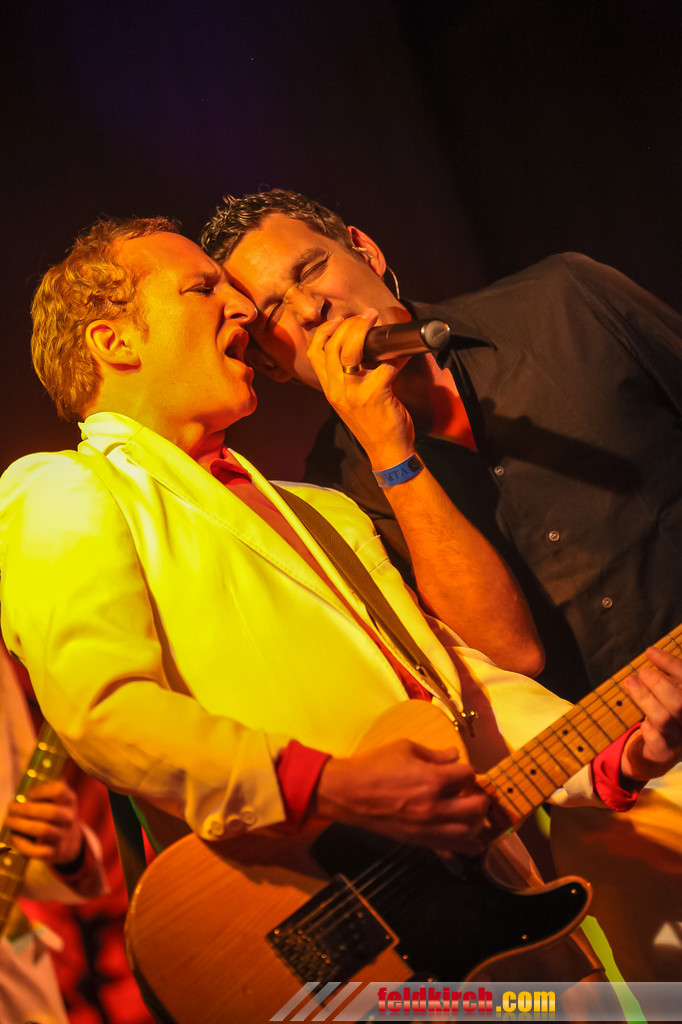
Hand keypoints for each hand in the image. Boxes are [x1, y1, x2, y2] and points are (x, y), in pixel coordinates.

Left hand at [6, 779, 84, 864]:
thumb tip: (19, 797)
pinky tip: (15, 837)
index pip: (59, 790)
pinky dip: (23, 844)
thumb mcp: (57, 801)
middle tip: (12, 807)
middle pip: (51, 812)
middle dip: (27, 809)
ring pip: (43, 830)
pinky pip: (38, 850)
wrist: (70, 841)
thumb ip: (42, 795)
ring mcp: (63, 835)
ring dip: (22, 825)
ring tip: (10, 821)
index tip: (28, 794)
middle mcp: (69, 817)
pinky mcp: (54, 852)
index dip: (41, 790)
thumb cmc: (55, 815)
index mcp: (69, 800)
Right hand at [305, 311, 415, 469]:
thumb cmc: (373, 424)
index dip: (325, 330)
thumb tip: (368, 349)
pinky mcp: (375, 395)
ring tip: (374, 319)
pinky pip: (385, 365)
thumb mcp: (351, 401)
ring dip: (362, 330)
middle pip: (331, 346)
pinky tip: (403, 353)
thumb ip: (350, 378)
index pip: (315, 352)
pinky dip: (396, 356)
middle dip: (348, 324)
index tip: (339, 320)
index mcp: (329, 389)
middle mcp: (336, 390)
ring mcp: (353, 393)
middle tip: (366, 316)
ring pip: (349, 351)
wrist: (387, 452)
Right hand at [315, 738, 491, 853]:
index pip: (468, 774)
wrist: (350, 793)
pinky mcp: (421, 841)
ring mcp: (429, 827)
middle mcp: (436, 806)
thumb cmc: (376, 765)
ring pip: (470, 832)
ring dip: (477, 821)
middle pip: (478, 807)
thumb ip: (435, 754)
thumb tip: (454, 756)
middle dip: (480, 797)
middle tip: (473, 792)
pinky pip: (454, 848)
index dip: (467, 771)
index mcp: (434, 779)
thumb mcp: (406, 748)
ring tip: (471, 812)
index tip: (461, 771)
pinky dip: (468, 844)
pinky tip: (472, 838)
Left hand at [621, 645, 681, 780]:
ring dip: (645, 699)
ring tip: (630, 682)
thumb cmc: (664, 715)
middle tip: (641, 672)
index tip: (650, 651)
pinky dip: (651, 732)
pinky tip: (642, 723)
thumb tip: (651, 653)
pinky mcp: (663, 754)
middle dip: (659, 684)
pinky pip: (659, 744)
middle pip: (680, 702)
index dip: (670, 664)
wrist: (658, 753)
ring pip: (664, 719)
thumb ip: (666, 677)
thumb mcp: (667, 695)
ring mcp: (679, 740)